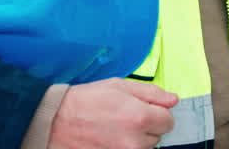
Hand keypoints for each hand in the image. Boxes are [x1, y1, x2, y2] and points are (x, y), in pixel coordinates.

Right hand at [49, 78, 178, 148]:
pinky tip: (110, 138)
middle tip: (125, 117)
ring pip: (144, 148)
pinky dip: (125, 147)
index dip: (158, 113)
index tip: (146, 110)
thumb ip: (151, 93)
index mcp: (140, 117)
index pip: (169, 121)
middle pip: (157, 136)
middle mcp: (135, 141)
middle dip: (147, 126)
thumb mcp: (119, 86)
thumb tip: (173, 100)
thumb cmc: (86, 100)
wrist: (55, 122)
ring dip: (136, 139)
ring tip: (116, 128)